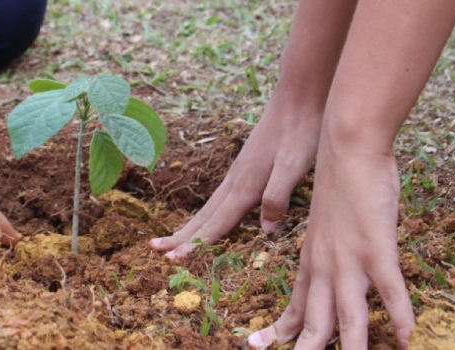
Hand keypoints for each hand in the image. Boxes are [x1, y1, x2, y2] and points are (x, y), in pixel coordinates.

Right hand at [149, 105, 320, 257]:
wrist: (297, 96)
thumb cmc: (299, 131)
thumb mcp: (294, 166)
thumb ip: (277, 196)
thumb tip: (265, 229)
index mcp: (245, 186)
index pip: (217, 222)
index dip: (197, 244)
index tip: (174, 260)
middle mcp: (236, 181)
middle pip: (205, 216)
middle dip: (181, 236)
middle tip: (155, 249)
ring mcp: (238, 173)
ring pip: (210, 207)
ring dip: (190, 225)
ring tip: (171, 238)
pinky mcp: (244, 167)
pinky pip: (219, 198)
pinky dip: (207, 213)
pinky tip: (209, 216)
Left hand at [247, 150, 413, 348]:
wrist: (346, 147)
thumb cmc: (340, 181)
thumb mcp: (327, 224)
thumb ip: (331, 249)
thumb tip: (338, 264)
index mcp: (311, 260)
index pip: (296, 307)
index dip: (281, 332)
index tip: (257, 347)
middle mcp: (325, 267)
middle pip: (315, 324)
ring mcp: (350, 261)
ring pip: (348, 318)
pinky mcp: (377, 249)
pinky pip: (391, 292)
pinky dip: (401, 318)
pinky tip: (408, 340)